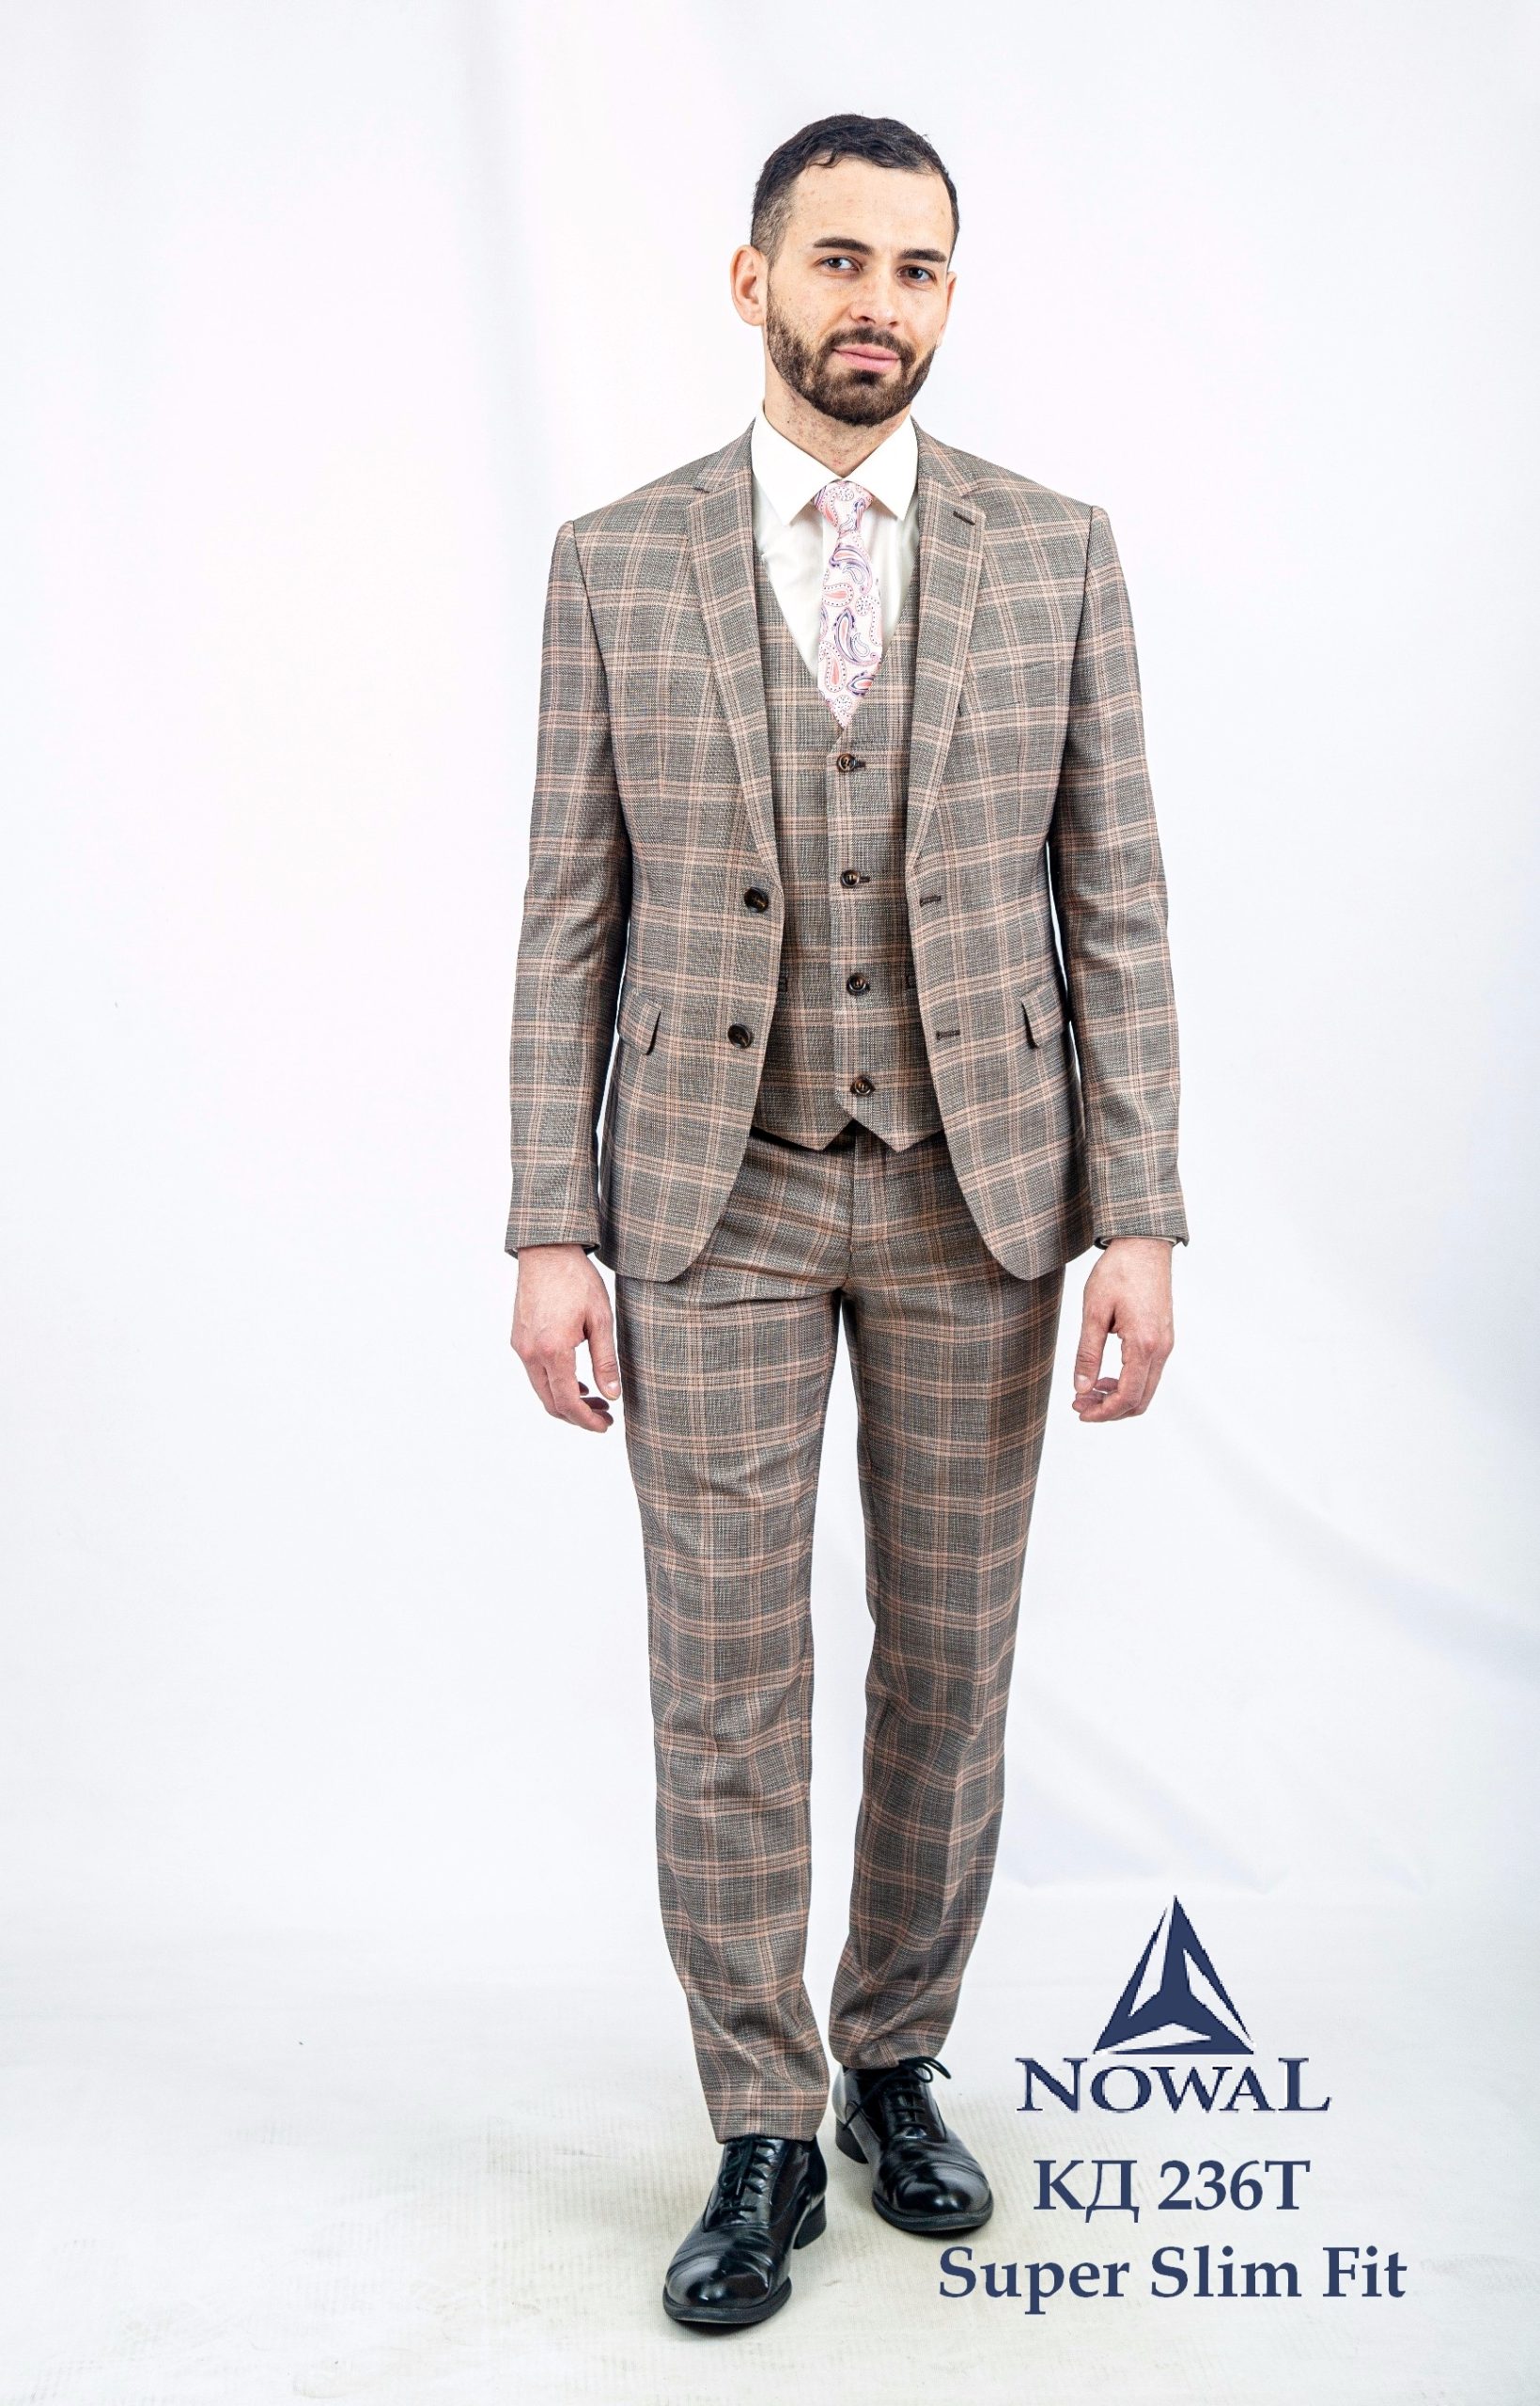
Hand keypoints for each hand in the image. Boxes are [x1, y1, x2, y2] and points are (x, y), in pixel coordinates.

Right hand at [511, 1244, 621, 1431]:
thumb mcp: (601, 1319)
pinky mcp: (518, 1339)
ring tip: (594, 1399)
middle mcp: (530, 1353)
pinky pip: (535, 1373)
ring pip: (541, 1390)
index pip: (567, 1402)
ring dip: (566, 1400)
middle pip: (551, 1403)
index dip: (587, 1420)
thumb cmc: (577, 1280)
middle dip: (578, 1416)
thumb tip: (612, 1395)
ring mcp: (520, 1347)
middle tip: (605, 1416)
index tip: (605, 1426)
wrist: (547, 1251)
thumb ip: (605, 1361)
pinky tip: (575, 1380)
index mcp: (553, 1350)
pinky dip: (554, 1384)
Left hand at [1072, 1237, 1174, 1421]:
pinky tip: (1104, 1376)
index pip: (1127, 1397)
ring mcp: (1165, 1344)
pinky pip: (1148, 1373)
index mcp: (1143, 1344)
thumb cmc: (1119, 1272)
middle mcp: (1161, 1349)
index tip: (1079, 1411)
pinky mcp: (1163, 1338)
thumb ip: (1088, 1353)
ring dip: (1118, 1398)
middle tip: (1079, 1403)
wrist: (1143, 1245)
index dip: (1102, 1412)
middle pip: (1139, 1401)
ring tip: (1087, 1390)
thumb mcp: (1094, 1312)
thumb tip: (1081, 1387)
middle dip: (1109, 1410)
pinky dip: (1127, 1383)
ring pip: (1145, 1389)